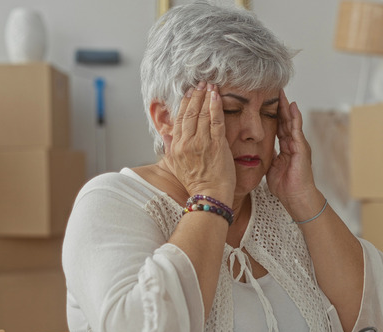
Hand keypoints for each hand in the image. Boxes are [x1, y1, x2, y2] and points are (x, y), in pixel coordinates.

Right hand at [163, 82, 234, 203]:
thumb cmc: (195, 183)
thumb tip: (165, 135)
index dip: (185, 103)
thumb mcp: (176, 166)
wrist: (209, 196)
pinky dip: (216, 107)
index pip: (179, 119)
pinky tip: (217, 96)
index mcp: (176, 147)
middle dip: (196, 95)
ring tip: (210, 85)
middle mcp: (187, 143)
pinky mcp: (217, 146)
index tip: (190, 92)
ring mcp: (202, 143)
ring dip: (206, 97)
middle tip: (201, 83)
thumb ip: (170, 148)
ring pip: (202, 114)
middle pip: (190, 113)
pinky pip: (216, 121)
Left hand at [267, 90, 322, 218]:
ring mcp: (299, 145)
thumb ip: (268, 157)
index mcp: (285, 148)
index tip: (265, 101)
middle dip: (279, 106)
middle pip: (285, 120)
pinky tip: (292, 107)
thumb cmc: (285, 187)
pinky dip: (295, 118)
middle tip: (274, 89)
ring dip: (287, 107)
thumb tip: (257, 150)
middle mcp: (293, 144)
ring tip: (282, 93)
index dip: (272, 114)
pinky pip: (297, 130)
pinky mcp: (302, 148)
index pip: (277, 127)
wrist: (297, 198)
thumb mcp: (271, 168)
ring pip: (291, 121)